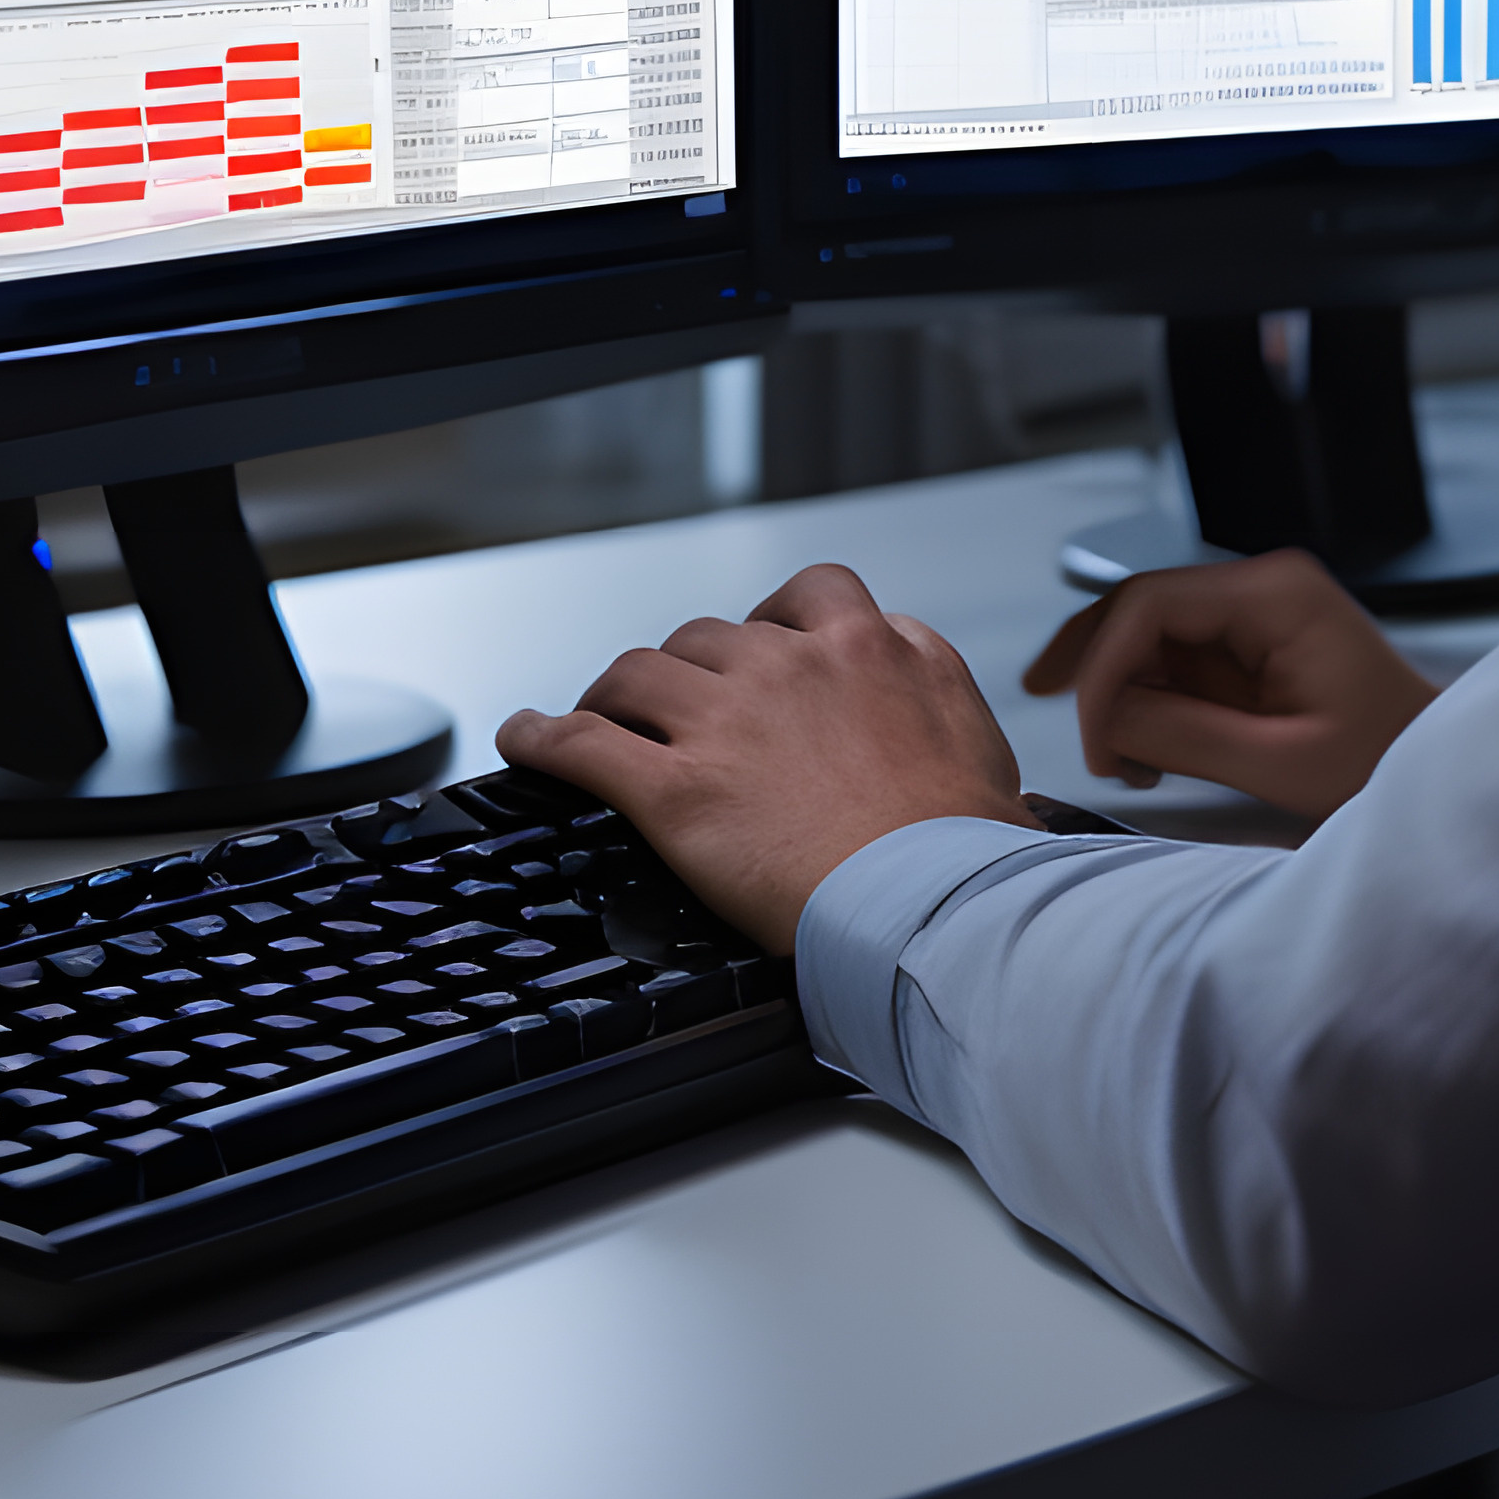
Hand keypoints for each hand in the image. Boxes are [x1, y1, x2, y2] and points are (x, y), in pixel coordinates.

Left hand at [498, 563, 1032, 952]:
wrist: (936, 905)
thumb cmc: (966, 840)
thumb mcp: (974, 722)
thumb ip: (927, 667)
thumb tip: (900, 648)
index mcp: (866, 647)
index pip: (808, 594)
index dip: (775, 623)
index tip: (766, 649)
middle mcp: (787, 669)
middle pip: (708, 638)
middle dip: (691, 670)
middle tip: (682, 710)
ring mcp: (725, 727)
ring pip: (637, 676)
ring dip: (614, 696)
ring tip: (599, 717)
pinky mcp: (675, 792)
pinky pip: (581, 744)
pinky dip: (542, 737)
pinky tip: (525, 738)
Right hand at [1021, 549, 1439, 822]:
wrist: (1440, 772)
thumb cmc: (1385, 763)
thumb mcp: (1281, 763)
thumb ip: (1183, 735)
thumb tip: (1105, 719)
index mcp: (1275, 594)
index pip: (1150, 604)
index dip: (1103, 666)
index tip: (1093, 737)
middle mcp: (1260, 588)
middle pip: (1138, 607)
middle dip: (1094, 669)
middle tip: (1060, 722)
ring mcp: (1253, 613)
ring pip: (1146, 634)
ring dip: (1117, 691)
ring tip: (1119, 760)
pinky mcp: (1248, 646)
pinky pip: (1172, 661)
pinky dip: (1145, 702)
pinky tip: (1144, 752)